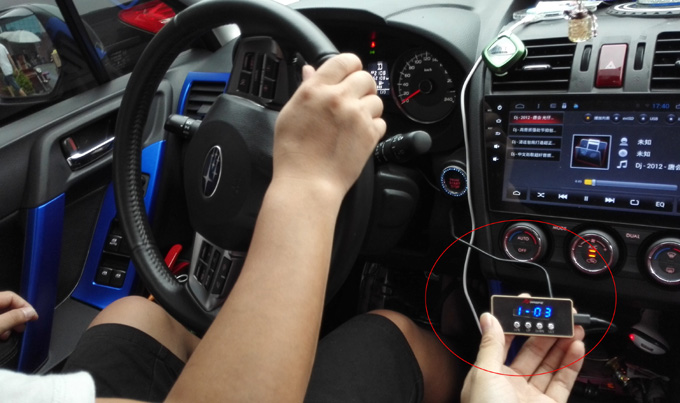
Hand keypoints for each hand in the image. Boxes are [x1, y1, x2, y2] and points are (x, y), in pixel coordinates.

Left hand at [0, 291, 37, 340]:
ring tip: (12, 333)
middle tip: (24, 327)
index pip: (12, 296)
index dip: (24, 305)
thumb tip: (30, 312)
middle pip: (7, 304)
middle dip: (18, 315)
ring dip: (10, 322)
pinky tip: (2, 335)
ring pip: (2, 313)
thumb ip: (13, 318)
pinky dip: (2, 326)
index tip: (33, 317)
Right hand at [273, 53, 385, 198]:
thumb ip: (305, 88)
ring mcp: (356, 116)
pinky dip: (373, 128)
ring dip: (369, 109)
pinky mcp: (370, 134)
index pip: (344, 60)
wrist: (307, 183)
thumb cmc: (293, 154)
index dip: (351, 65)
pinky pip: (381, 122)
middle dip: (363, 87)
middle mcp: (338, 98)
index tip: (351, 73)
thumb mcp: (290, 114)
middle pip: (365, 77)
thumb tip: (311, 71)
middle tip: (355, 100)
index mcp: (316, 89)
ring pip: (376, 100)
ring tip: (354, 123)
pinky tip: (357, 137)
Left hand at [461, 312, 584, 402]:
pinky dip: (571, 365)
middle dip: (546, 331)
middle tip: (560, 316)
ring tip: (574, 328)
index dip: (517, 321)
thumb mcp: (483, 375)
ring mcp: (531, 396)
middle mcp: (510, 384)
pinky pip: (562, 382)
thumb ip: (491, 345)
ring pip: (550, 364)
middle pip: (532, 350)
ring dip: (562, 345)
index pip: (504, 340)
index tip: (529, 304)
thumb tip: (489, 317)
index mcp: (489, 374)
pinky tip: (576, 349)